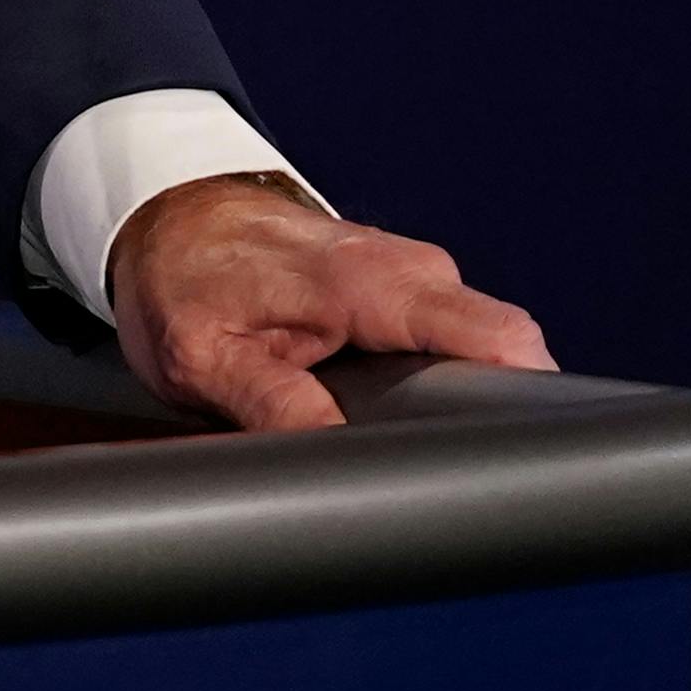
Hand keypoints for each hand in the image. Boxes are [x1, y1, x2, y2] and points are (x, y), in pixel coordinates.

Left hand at [108, 173, 553, 432]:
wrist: (167, 218)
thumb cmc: (185, 282)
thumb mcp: (205, 359)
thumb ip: (271, 403)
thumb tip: (332, 448)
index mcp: (369, 284)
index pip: (497, 339)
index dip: (523, 401)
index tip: (511, 457)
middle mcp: (408, 269)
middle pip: (505, 349)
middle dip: (492, 411)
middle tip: (445, 472)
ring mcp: (412, 273)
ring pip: (478, 345)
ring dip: (459, 397)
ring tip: (414, 445)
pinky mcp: (405, 287)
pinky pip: (452, 334)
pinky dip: (438, 374)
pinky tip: (402, 407)